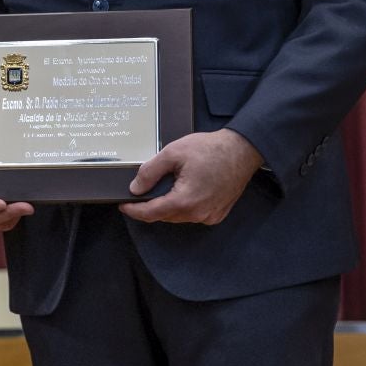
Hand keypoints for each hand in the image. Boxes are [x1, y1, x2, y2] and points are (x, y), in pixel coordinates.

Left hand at [121, 129, 261, 225]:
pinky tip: (184, 189)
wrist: (243, 150)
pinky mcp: (218, 213)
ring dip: (168, 205)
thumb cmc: (211, 149)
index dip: (134, 210)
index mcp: (185, 201)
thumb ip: (150, 172)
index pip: (151, 213)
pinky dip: (184, 206)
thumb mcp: (173, 153)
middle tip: (143, 190)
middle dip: (151, 205)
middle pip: (164, 215)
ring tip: (166, 186)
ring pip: (178, 216)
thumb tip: (135, 188)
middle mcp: (198, 213)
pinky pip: (193, 214)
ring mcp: (210, 215)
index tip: (123, 205)